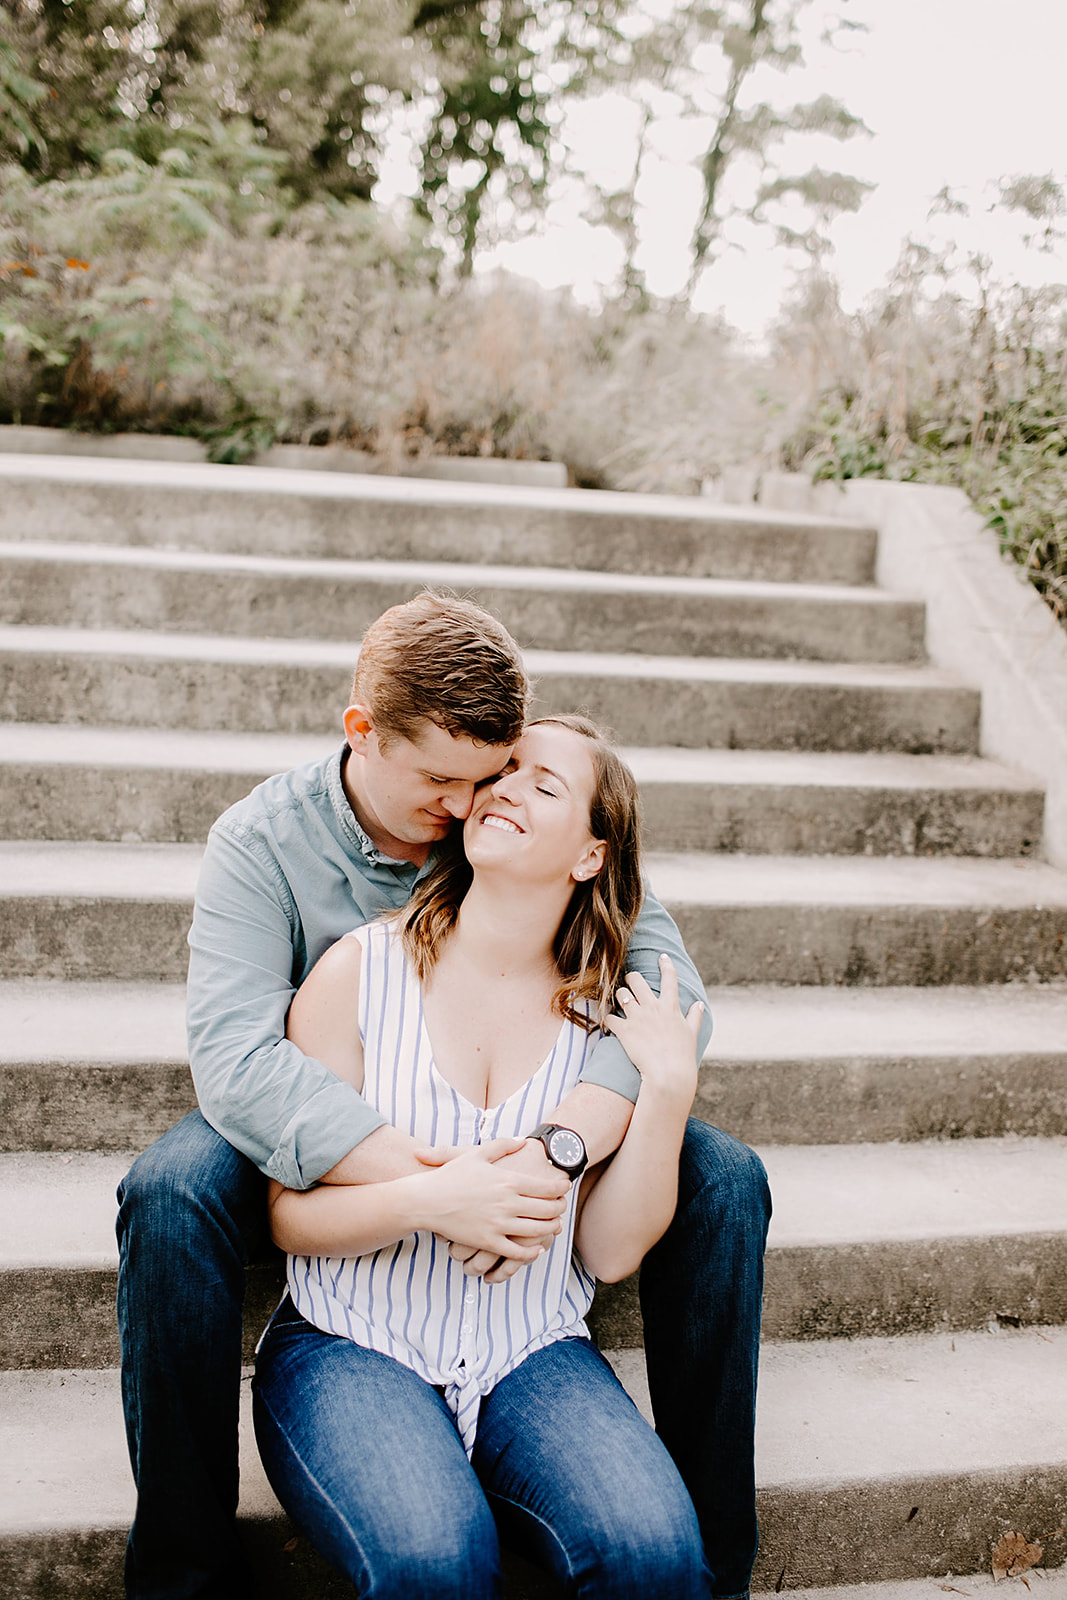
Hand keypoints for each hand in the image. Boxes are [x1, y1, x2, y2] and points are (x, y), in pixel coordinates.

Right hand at [448, 1139, 569, 1280]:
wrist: (426, 1200)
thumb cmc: (451, 1175)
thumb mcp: (477, 1153)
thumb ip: (503, 1144)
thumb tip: (523, 1140)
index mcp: (508, 1181)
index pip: (546, 1187)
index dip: (560, 1188)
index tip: (565, 1187)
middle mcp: (507, 1203)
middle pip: (547, 1209)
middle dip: (559, 1208)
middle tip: (563, 1207)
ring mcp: (499, 1224)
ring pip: (537, 1231)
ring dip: (550, 1229)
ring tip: (554, 1226)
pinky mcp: (488, 1242)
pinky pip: (517, 1252)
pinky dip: (531, 1253)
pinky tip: (537, 1249)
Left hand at [603, 953, 702, 1104]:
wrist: (668, 1075)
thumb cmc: (682, 1056)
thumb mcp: (692, 1033)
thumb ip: (695, 1016)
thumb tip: (699, 1004)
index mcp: (670, 1007)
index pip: (669, 978)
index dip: (666, 964)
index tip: (662, 956)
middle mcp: (652, 1007)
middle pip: (636, 979)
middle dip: (631, 978)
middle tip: (630, 983)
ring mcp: (637, 1017)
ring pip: (620, 994)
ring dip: (619, 997)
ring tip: (620, 1003)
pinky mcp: (624, 1030)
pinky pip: (609, 1017)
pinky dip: (607, 1019)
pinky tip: (608, 1022)